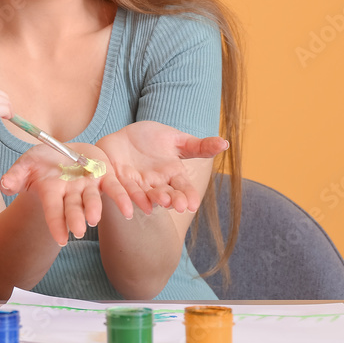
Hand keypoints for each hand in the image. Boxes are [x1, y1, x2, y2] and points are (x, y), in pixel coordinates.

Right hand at [0, 143, 132, 244]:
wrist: (64, 152)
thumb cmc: (43, 160)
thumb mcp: (27, 162)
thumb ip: (16, 174)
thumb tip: (5, 185)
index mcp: (52, 191)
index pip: (53, 210)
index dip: (56, 224)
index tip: (61, 239)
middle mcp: (71, 193)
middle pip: (73, 208)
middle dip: (75, 218)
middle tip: (79, 231)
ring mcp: (89, 187)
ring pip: (93, 199)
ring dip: (94, 208)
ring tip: (95, 218)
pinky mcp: (104, 177)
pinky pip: (115, 189)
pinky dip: (123, 199)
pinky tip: (130, 210)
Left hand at [96, 120, 228, 214]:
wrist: (123, 136)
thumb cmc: (151, 138)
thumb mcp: (176, 139)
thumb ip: (198, 146)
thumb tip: (225, 143)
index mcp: (172, 174)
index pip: (183, 187)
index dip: (188, 196)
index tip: (193, 204)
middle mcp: (156, 183)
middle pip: (167, 194)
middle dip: (173, 200)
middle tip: (179, 205)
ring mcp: (138, 183)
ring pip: (146, 194)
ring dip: (153, 200)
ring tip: (161, 202)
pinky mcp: (118, 180)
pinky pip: (123, 190)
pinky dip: (128, 198)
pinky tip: (133, 206)